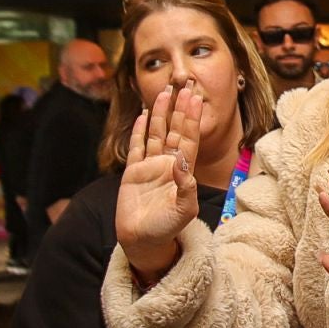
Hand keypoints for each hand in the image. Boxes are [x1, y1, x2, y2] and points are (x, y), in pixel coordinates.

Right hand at [115, 84, 201, 281]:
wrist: (143, 241)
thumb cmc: (167, 229)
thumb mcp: (183, 211)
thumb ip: (187, 188)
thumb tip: (183, 163)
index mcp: (183, 171)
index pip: (188, 138)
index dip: (191, 118)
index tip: (195, 98)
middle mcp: (168, 165)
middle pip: (174, 130)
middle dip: (179, 109)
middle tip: (183, 85)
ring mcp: (150, 167)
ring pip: (156, 134)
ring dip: (160, 114)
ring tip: (163, 93)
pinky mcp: (133, 172)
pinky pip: (137, 146)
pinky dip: (140, 130)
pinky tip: (143, 115)